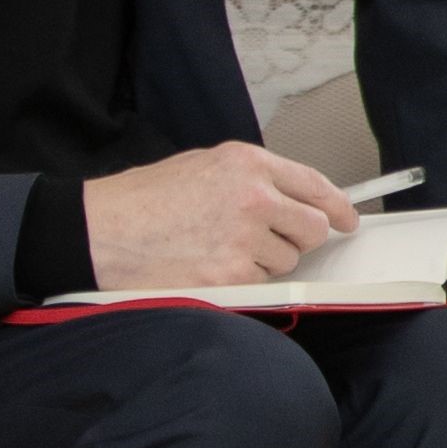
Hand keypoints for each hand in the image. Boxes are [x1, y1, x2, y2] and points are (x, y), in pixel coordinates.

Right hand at [83, 140, 367, 293]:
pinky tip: (208, 266)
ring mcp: (244, 239)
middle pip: (312, 228)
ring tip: (217, 249)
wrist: (99, 230)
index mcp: (247, 164)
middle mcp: (254, 197)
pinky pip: (260, 284)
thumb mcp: (202, 166)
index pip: (315, 185)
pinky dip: (241, 281)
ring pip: (286, 261)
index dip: (337, 207)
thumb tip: (290, 199)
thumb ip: (250, 179)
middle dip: (299, 238)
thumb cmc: (142, 200)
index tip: (347, 218)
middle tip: (270, 240)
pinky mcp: (230, 276)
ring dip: (263, 262)